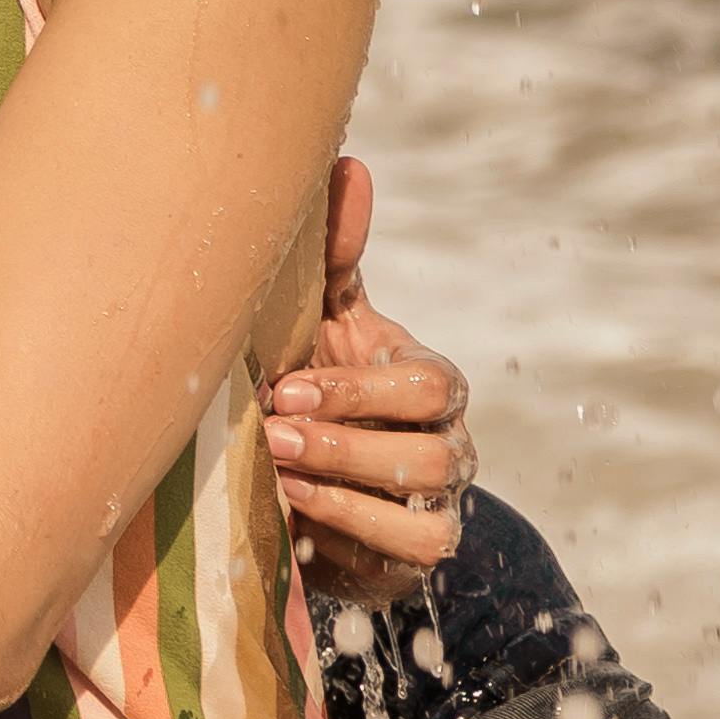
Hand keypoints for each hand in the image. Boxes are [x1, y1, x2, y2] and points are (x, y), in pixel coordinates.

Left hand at [265, 154, 473, 610]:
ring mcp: (439, 502)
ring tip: (277, 479)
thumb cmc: (319, 384)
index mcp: (427, 381)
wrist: (316, 478)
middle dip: (347, 442)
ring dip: (344, 492)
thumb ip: (335, 259)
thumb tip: (349, 164)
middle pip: (429, 447)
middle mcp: (448, 441)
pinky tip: (297, 522)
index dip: (360, 389)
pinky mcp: (417, 555)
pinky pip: (406, 552)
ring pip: (422, 504)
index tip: (284, 388)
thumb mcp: (324, 323)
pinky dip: (351, 537)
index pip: (428, 382)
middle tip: (271, 433)